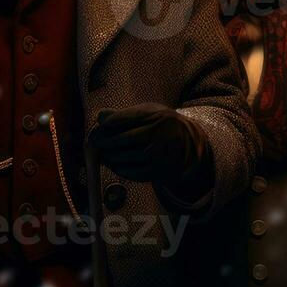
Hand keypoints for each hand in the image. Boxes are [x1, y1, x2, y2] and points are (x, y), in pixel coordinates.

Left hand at [89, 104, 214, 213]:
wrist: (190, 147)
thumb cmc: (163, 126)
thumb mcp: (150, 113)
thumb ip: (125, 114)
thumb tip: (100, 116)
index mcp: (157, 116)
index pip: (123, 119)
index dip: (106, 124)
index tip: (99, 128)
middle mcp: (160, 135)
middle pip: (121, 139)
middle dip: (104, 141)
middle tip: (95, 141)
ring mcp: (159, 155)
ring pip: (124, 157)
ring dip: (109, 156)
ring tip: (104, 153)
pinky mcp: (158, 171)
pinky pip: (130, 172)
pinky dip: (118, 169)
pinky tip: (114, 164)